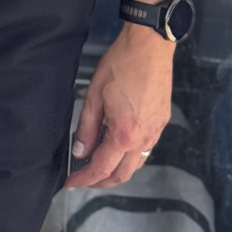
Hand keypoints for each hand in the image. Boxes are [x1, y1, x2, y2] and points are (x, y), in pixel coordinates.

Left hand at [64, 24, 173, 188]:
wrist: (150, 47)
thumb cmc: (120, 65)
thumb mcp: (95, 94)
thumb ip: (86, 126)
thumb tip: (79, 151)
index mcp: (124, 134)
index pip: (102, 168)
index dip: (84, 179)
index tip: (70, 183)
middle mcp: (143, 139)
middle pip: (122, 175)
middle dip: (100, 182)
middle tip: (82, 179)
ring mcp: (155, 133)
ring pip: (135, 165)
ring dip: (115, 172)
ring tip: (96, 166)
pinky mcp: (161, 124)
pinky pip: (145, 151)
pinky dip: (128, 158)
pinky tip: (116, 148)